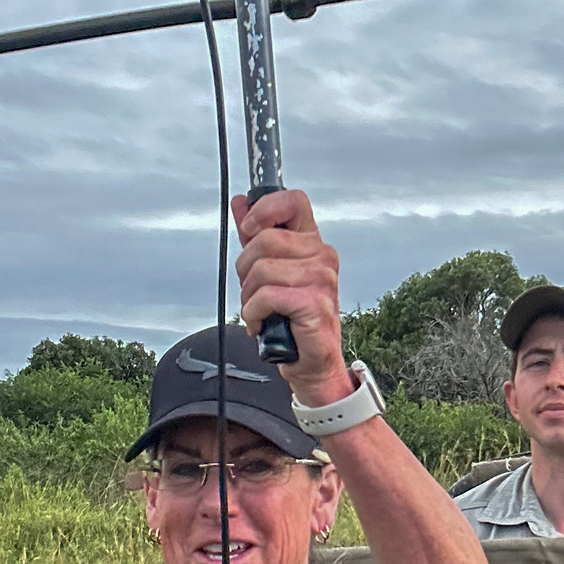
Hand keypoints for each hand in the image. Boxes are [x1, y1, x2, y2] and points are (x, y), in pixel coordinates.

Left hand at [233, 190, 348, 403]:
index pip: (293, 201)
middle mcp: (321, 256)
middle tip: (252, 291)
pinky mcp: (314, 303)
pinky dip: (254, 313)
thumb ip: (255, 235)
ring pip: (261, 269)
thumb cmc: (292, 319)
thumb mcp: (269, 271)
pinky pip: (266, 296)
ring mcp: (321, 279)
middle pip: (264, 239)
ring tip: (259, 310)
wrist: (311, 363)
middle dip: (245, 268)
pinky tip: (262, 323)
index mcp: (312, 243)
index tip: (249, 229)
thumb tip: (241, 202)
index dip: (265, 210)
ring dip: (248, 296)